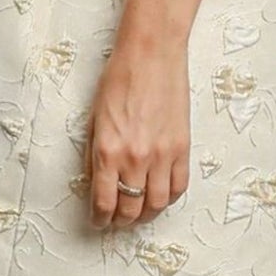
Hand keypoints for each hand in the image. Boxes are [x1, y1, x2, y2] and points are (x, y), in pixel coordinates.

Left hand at [85, 37, 191, 229]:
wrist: (151, 55)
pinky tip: (161, 196)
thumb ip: (94, 154)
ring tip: (140, 213)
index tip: (99, 220)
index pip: (104, 203)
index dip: (100, 219)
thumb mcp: (94, 118)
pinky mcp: (182, 148)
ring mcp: (161, 155)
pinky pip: (179, 187)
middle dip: (121, 221)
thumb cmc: (119, 78)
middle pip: (130, 209)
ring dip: (146, 215)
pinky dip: (169, 198)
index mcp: (107, 151)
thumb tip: (96, 182)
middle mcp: (134, 158)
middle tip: (117, 220)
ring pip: (157, 205)